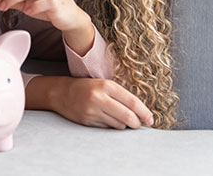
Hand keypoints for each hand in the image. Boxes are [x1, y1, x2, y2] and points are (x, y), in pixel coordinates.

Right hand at [27, 76, 153, 128]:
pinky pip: (107, 128)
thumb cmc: (87, 87)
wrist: (62, 92)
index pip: (133, 102)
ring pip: (119, 125)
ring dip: (124, 125)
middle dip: (137, 123)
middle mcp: (99, 98)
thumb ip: (121, 96)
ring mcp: (92, 110)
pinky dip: (112, 126)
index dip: (145, 113)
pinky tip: (108, 120)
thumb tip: (140, 112)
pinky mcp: (87, 120)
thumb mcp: (104, 84)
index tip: (150, 119)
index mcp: (107, 86)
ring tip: (121, 120)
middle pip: (128, 117)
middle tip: (138, 124)